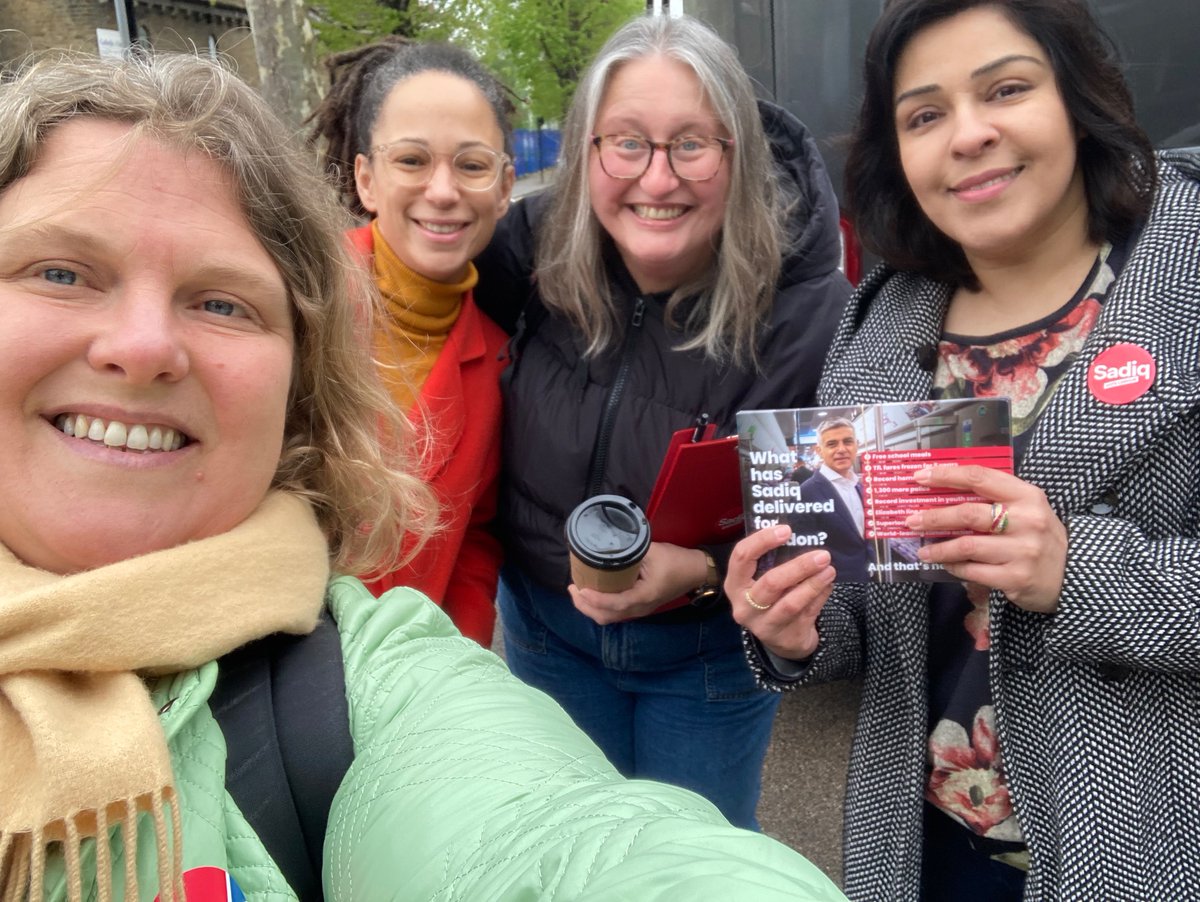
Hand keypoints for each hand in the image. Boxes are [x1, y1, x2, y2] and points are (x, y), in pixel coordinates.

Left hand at [570, 542, 705, 624]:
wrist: (695, 572)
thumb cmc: (676, 562)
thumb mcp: (653, 551)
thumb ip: (630, 550)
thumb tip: (606, 545)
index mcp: (643, 597)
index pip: (614, 604)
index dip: (595, 599)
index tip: (580, 588)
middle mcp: (639, 609)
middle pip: (605, 616)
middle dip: (585, 605)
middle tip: (573, 588)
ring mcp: (639, 610)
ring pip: (608, 617)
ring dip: (590, 607)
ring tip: (578, 591)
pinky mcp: (638, 607)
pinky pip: (614, 613)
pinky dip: (599, 606)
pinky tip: (592, 592)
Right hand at [725, 524, 835, 660]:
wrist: (781, 639)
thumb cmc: (771, 597)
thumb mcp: (761, 579)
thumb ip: (774, 561)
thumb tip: (803, 536)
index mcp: (735, 584)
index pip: (742, 557)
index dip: (762, 541)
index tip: (786, 530)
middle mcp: (745, 606)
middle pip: (771, 583)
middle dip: (799, 567)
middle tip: (822, 555)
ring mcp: (765, 625)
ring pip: (791, 603)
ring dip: (813, 584)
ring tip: (829, 570)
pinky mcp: (786, 637)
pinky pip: (807, 613)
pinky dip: (820, 596)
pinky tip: (828, 584)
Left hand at [906, 465, 1066, 612]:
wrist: (1073, 575)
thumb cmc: (1041, 536)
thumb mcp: (1027, 509)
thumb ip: (994, 499)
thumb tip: (943, 493)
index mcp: (1027, 496)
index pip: (980, 477)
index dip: (946, 475)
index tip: (919, 477)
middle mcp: (1026, 521)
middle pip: (968, 514)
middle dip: (934, 517)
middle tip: (911, 521)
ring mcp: (1022, 551)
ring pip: (966, 546)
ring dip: (938, 548)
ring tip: (923, 551)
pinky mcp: (1015, 578)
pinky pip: (972, 571)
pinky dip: (954, 567)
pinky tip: (946, 564)